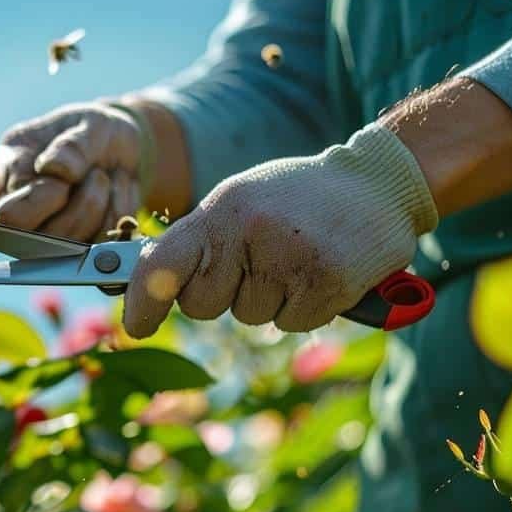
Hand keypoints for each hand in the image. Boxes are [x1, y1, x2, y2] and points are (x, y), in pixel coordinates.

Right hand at [0, 102, 141, 241]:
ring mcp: (46, 237)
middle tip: (96, 173)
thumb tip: (53, 168)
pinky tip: (112, 194)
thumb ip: (73, 145)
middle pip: (42, 239)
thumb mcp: (89, 124)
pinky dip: (117, 214)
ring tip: (103, 177)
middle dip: (82, 205)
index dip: (44, 199)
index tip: (68, 174)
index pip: (10, 215)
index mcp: (5, 180)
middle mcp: (17, 216)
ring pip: (75, 245)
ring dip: (102, 205)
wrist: (118, 147)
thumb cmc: (92, 132)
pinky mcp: (77, 248)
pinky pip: (103, 242)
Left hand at [122, 125, 438, 336]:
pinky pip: (290, 324)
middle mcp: (252, 232)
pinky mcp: (329, 285)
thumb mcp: (239, 201)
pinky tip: (320, 272)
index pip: (164, 263)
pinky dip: (303, 308)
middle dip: (219, 294)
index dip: (141, 300)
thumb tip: (144, 282)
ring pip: (248, 316)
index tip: (134, 326)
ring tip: (295, 257)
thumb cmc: (293, 198)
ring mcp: (292, 260)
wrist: (376, 185)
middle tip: (255, 261)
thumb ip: (199, 239)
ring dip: (268, 298)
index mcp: (222, 210)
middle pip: (202, 304)